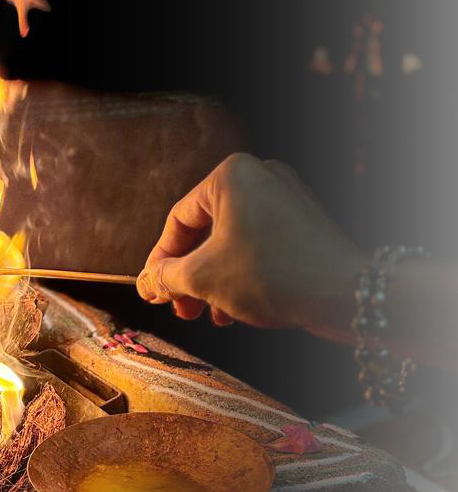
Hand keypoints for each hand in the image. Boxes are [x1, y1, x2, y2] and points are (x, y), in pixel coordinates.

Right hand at [136, 153, 364, 331]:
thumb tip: (146, 282)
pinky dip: (242, 273)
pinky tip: (235, 310)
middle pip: (207, 231)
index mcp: (231, 176)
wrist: (344, 293)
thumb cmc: (271, 274)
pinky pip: (259, 245)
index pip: (179, 220)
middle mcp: (260, 177)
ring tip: (208, 315)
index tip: (154, 290)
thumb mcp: (204, 277)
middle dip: (190, 275)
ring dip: (214, 280)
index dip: (160, 260)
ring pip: (232, 242)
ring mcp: (286, 198)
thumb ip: (167, 276)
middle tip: (181, 308)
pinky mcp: (304, 223)